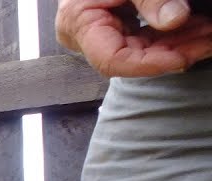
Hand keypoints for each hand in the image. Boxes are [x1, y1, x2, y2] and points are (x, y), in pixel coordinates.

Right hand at [57, 0, 211, 76]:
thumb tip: (176, 18)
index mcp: (78, 22)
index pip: (110, 59)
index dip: (146, 65)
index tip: (180, 59)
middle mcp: (85, 35)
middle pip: (131, 56)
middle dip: (173, 51)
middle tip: (207, 41)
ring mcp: (100, 32)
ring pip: (140, 49)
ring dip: (177, 44)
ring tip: (206, 33)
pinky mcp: (115, 26)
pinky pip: (142, 38)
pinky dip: (169, 35)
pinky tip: (194, 29)